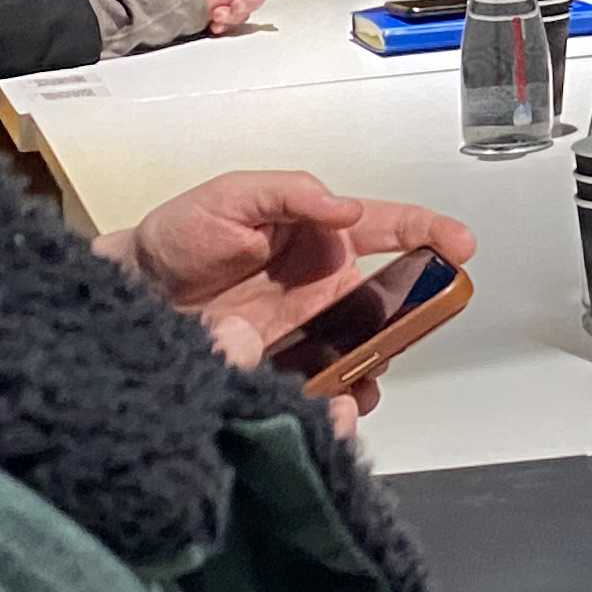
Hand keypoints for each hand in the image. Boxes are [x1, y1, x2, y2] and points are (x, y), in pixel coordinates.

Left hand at [106, 173, 475, 415]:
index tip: (459, 245)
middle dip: (416, 311)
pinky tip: (337, 398)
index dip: (429, 232)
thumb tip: (344, 207)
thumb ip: (290, 193)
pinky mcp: (285, 367)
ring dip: (378, 361)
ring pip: (365, 348)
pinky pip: (326, 383)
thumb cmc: (179, 235)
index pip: (389, 228)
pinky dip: (339, 394)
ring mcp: (308, 329)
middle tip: (421, 319)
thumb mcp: (231, 195)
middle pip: (392, 298)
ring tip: (370, 371)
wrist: (133, 293)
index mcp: (321, 235)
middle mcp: (324, 285)